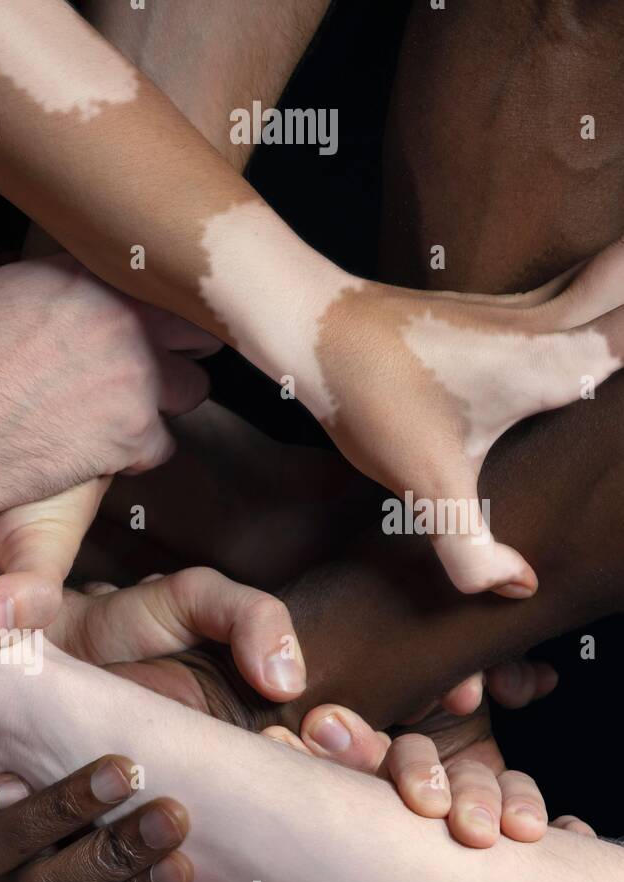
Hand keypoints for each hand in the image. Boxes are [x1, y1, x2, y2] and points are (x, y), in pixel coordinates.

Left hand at [306, 246, 623, 597]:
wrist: (310, 329)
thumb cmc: (374, 397)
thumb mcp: (423, 486)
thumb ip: (471, 548)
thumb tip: (520, 589)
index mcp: (559, 360)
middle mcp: (555, 323)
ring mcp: (524, 308)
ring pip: (611, 271)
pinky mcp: (493, 310)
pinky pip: (573, 288)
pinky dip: (601, 292)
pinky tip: (593, 319)